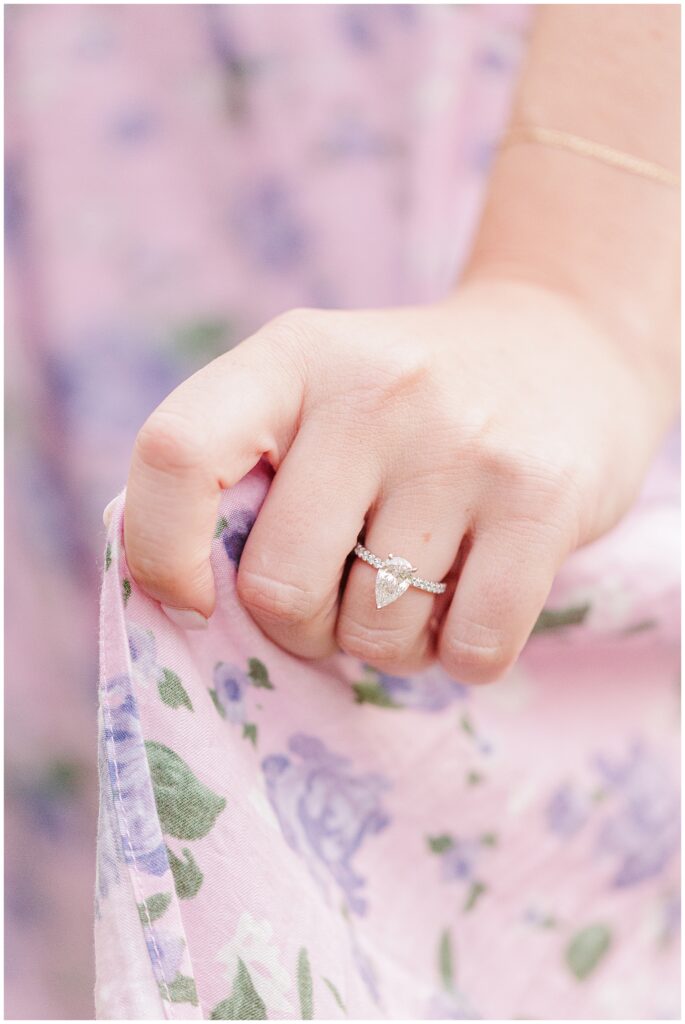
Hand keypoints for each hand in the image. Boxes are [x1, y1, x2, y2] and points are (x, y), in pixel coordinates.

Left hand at [124, 278, 673, 681]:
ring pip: (377, 633)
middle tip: (341, 594)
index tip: (194, 599)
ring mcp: (464, 444)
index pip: (176, 454)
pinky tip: (472, 601)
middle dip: (303, 626)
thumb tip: (187, 603)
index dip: (160, 550)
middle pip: (280, 586)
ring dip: (388, 643)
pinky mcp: (542, 499)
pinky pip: (470, 651)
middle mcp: (374, 390)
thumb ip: (245, 474)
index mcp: (291, 357)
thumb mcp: (316, 393)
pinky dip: (459, 656)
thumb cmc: (410, 403)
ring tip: (417, 588)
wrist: (566, 349)